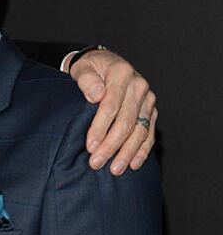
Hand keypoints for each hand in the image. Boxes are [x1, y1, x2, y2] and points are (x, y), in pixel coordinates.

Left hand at [68, 49, 156, 175]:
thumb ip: (86, 80)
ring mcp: (147, 99)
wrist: (105, 64)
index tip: (90, 146)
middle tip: (96, 163)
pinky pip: (149, 132)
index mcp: (121, 74)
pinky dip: (142, 150)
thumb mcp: (82, 69)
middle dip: (111, 145)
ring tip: (115, 170)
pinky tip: (134, 164)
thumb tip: (95, 95)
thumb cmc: (90, 69)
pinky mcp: (150, 110)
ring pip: (140, 130)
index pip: (111, 106)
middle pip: (126, 121)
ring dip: (127, 152)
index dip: (100, 128)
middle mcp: (138, 86)